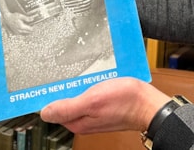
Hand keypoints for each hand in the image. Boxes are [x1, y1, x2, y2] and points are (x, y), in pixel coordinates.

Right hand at [0, 8, 35, 34]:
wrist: (7, 18)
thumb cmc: (13, 16)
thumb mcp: (21, 16)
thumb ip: (27, 18)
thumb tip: (32, 19)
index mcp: (21, 27)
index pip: (30, 29)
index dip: (34, 28)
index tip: (36, 26)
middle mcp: (19, 30)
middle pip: (28, 32)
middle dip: (32, 30)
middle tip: (35, 28)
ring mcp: (17, 32)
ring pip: (24, 34)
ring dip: (28, 32)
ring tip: (31, 30)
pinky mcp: (15, 32)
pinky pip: (21, 34)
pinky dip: (24, 33)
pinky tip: (26, 31)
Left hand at [41, 77, 169, 134]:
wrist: (148, 103)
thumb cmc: (125, 102)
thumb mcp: (93, 101)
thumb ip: (68, 108)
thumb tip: (45, 113)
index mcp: (77, 121)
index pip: (53, 108)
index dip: (49, 94)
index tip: (48, 81)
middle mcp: (84, 118)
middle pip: (65, 100)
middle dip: (64, 86)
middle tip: (67, 71)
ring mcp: (94, 111)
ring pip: (78, 94)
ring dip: (78, 83)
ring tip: (82, 72)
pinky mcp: (103, 104)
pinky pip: (90, 92)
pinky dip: (90, 83)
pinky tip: (94, 76)